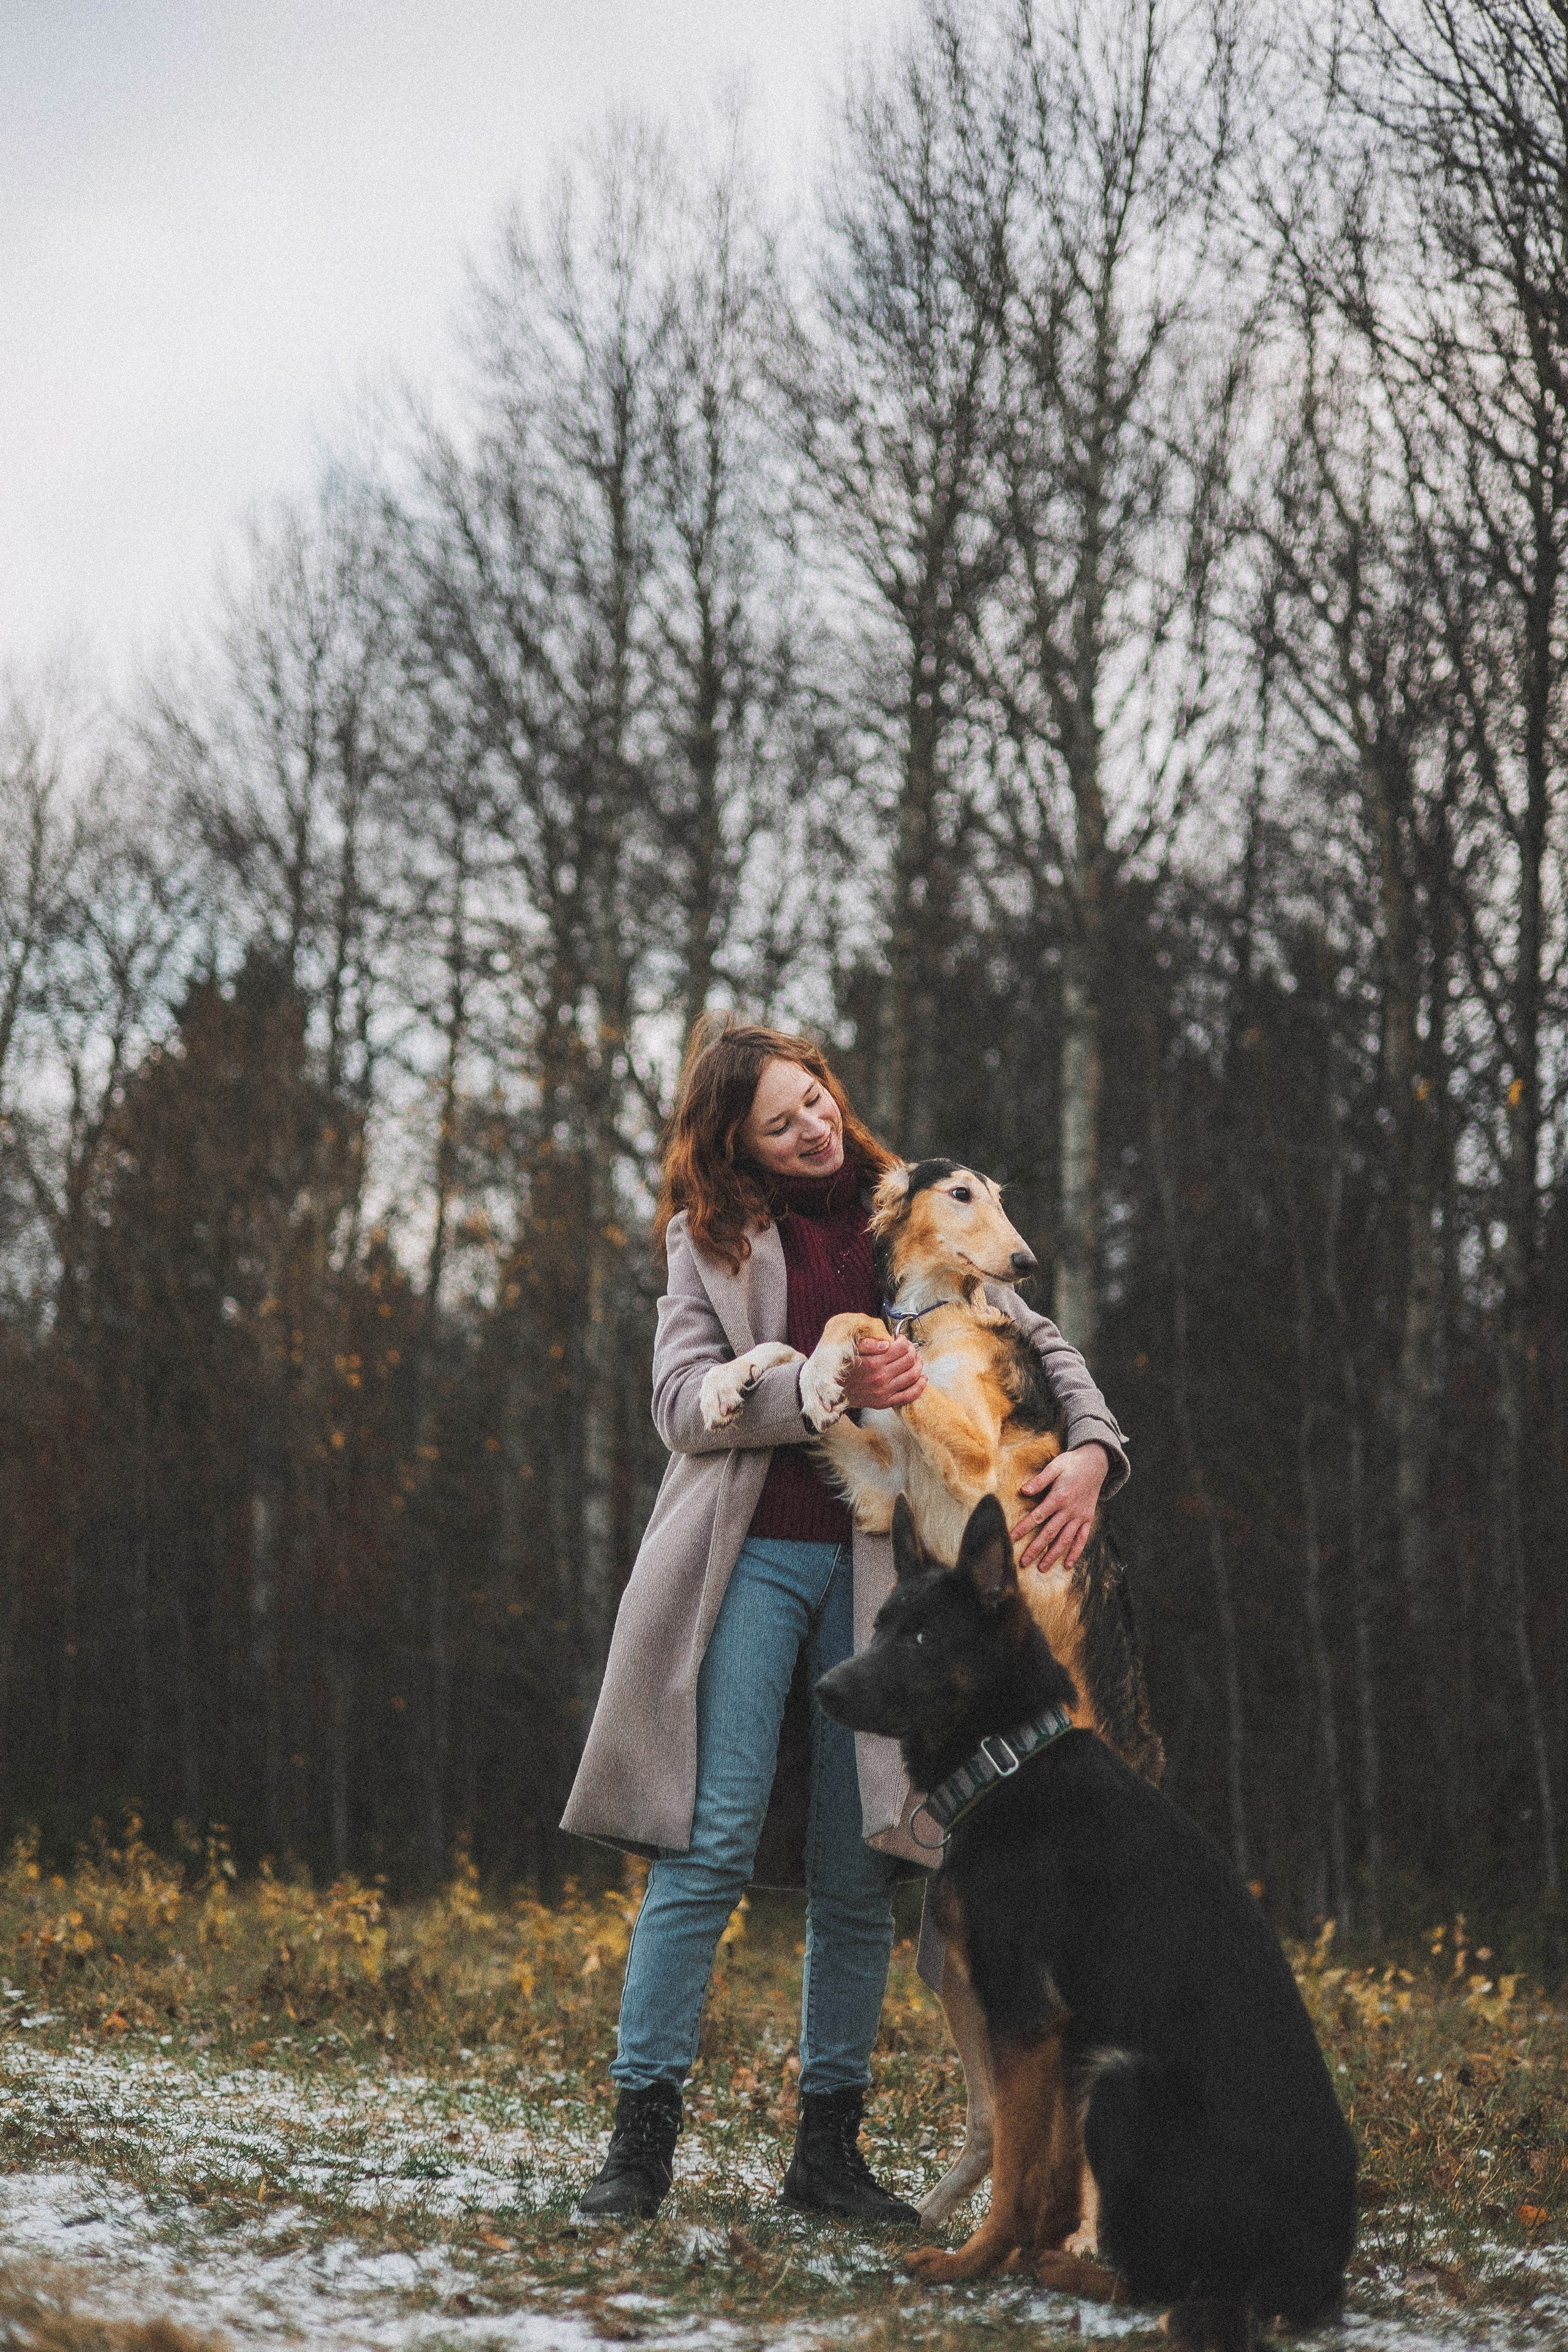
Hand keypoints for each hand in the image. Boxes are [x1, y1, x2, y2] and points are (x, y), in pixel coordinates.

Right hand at [840, 1334, 927, 1410]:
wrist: (833, 1393)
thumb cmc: (843, 1369)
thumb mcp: (851, 1351)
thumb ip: (869, 1344)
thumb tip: (888, 1341)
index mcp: (873, 1362)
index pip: (901, 1347)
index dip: (904, 1341)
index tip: (901, 1339)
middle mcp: (880, 1377)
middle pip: (909, 1359)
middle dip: (913, 1350)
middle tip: (909, 1348)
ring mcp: (884, 1391)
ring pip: (913, 1375)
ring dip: (919, 1365)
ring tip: (916, 1359)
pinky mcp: (884, 1402)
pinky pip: (909, 1395)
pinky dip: (920, 1386)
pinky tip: (923, 1378)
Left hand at [1011, 1444, 1107, 1571]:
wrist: (1096, 1462)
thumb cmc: (1072, 1464)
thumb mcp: (1055, 1466)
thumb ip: (1039, 1480)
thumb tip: (1023, 1490)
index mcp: (1058, 1497)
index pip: (1038, 1516)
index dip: (1024, 1528)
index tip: (1011, 1538)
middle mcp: (1069, 1510)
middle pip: (1050, 1533)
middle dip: (1035, 1549)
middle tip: (1023, 1562)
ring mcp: (1080, 1516)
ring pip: (1065, 1540)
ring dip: (1053, 1555)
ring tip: (1042, 1568)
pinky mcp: (1088, 1519)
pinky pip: (1082, 1539)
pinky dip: (1076, 1552)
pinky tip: (1067, 1565)